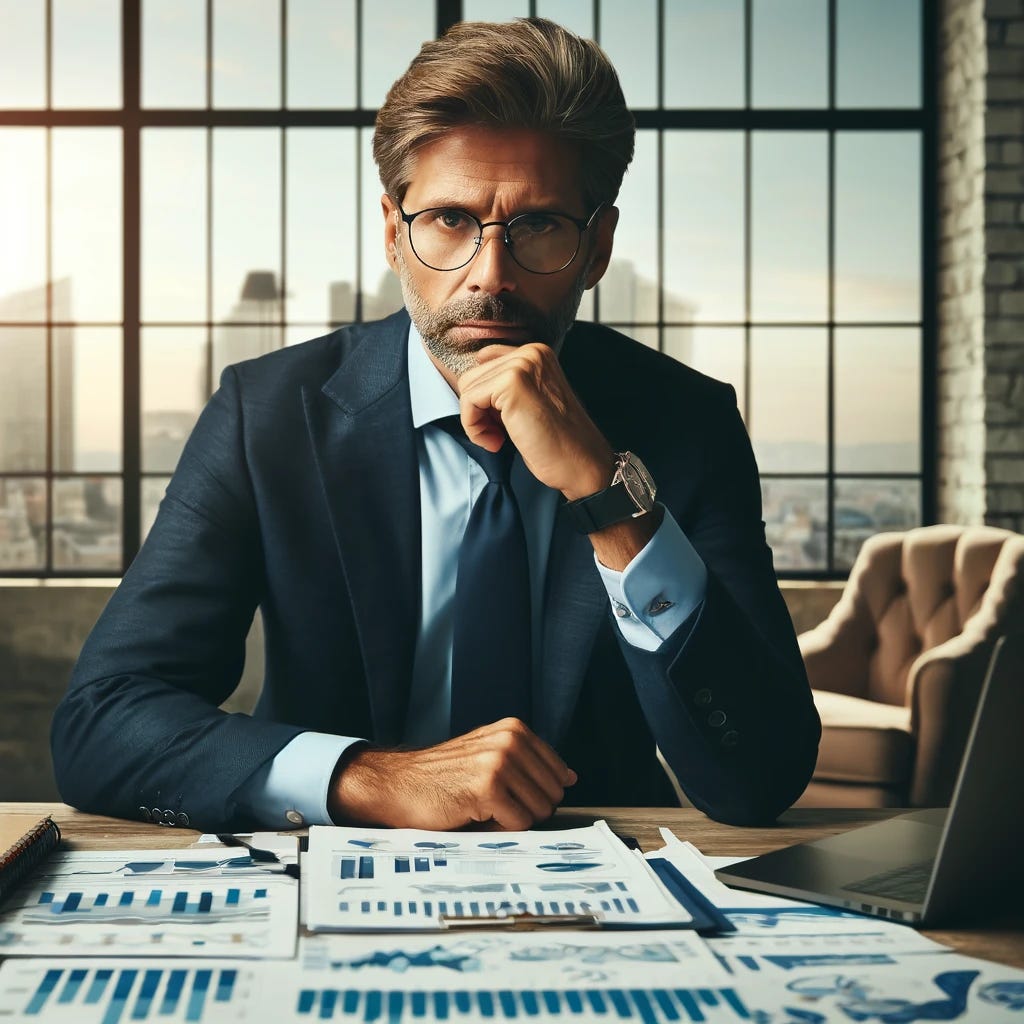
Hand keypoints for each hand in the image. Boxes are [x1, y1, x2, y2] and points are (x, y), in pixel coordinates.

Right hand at [328, 718, 576, 830]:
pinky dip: (497, 830)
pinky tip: (471, 814)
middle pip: (552, 796)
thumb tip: (569, 778)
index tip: (511, 796)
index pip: (559, 775)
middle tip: (490, 803)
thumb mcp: (489, 755)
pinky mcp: (488, 787)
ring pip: (538, 812)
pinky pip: (518, 825)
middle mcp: (510, 739)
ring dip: (511, 820)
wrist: (396, 784)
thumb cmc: (443, 778)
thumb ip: (527, 763)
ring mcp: (500, 761)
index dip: (537, 795)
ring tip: (480, 806)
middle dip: (526, 809)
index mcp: (514, 729)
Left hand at [456, 343, 612, 500]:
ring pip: (467, 387)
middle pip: (473, 375)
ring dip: (475, 420)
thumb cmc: (557, 441)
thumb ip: (505, 386)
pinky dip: (474, 427)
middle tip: (500, 433)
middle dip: (478, 410)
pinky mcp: (512, 383)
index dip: (484, 398)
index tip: (499, 422)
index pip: (484, 363)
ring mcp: (523, 365)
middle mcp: (531, 352)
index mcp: (537, 353)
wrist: (582, 463)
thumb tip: (468, 385)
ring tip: (498, 438)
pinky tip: (496, 441)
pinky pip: (468, 401)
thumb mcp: (529, 402)